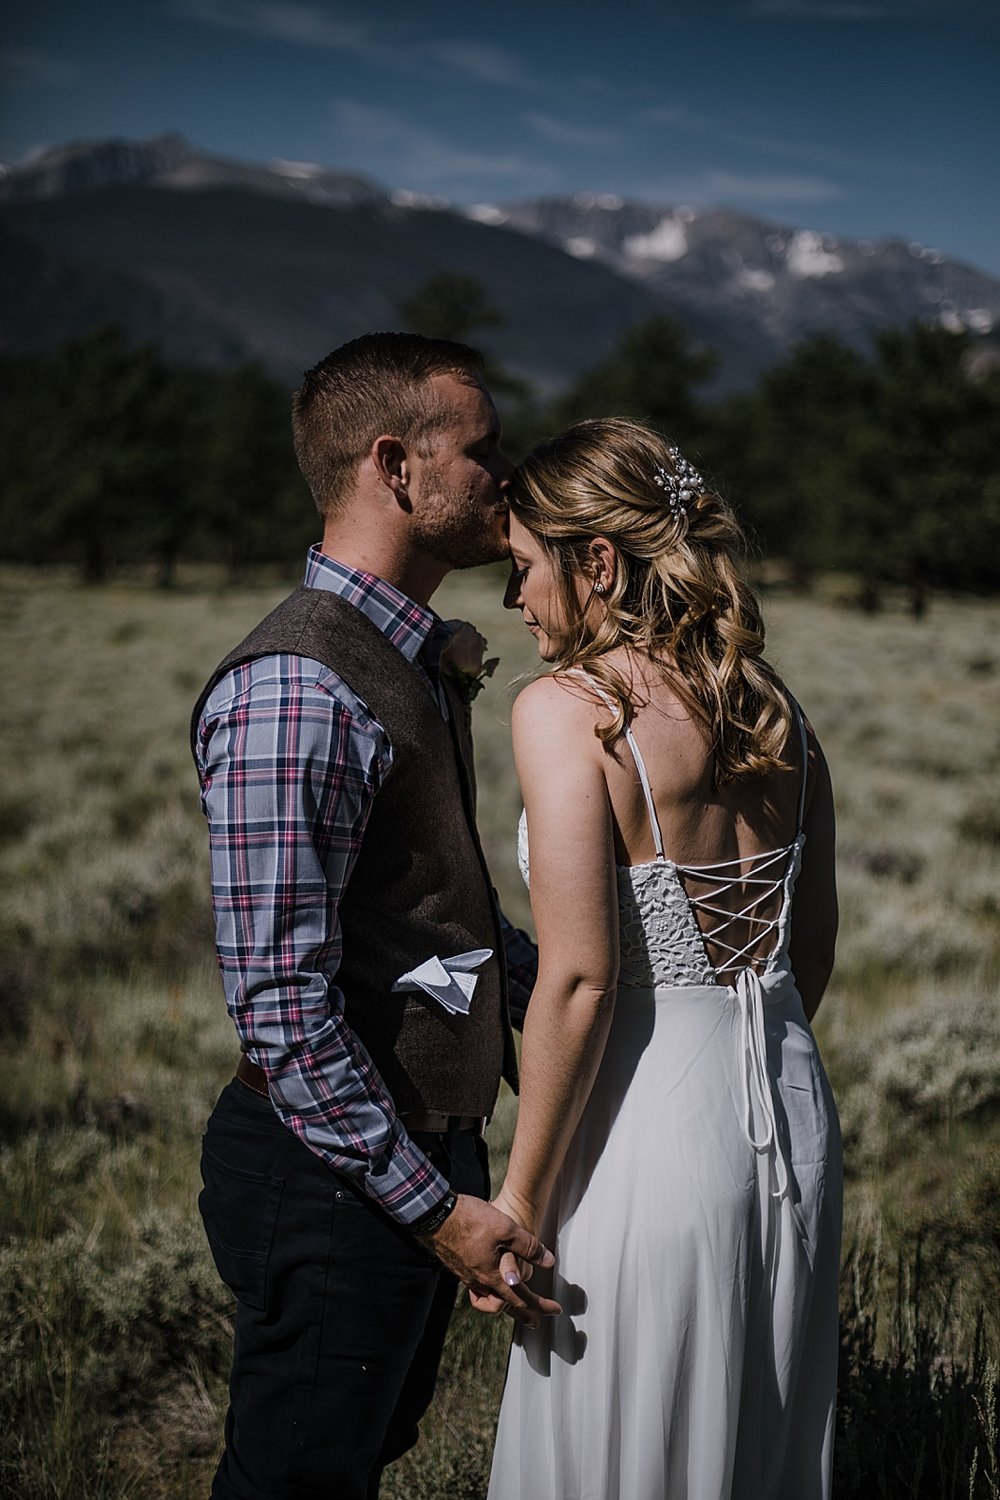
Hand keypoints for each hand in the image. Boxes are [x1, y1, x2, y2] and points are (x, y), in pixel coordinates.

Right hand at [419, 1193, 560, 1326]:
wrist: (433, 1214)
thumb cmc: (468, 1220)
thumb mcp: (506, 1228)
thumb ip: (528, 1246)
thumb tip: (548, 1262)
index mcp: (492, 1276)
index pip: (522, 1299)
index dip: (541, 1305)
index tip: (555, 1310)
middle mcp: (478, 1281)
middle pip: (504, 1307)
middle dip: (523, 1314)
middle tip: (536, 1320)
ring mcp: (465, 1275)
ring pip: (487, 1299)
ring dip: (503, 1304)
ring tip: (512, 1303)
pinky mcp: (457, 1266)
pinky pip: (476, 1288)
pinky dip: (488, 1290)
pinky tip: (490, 1278)